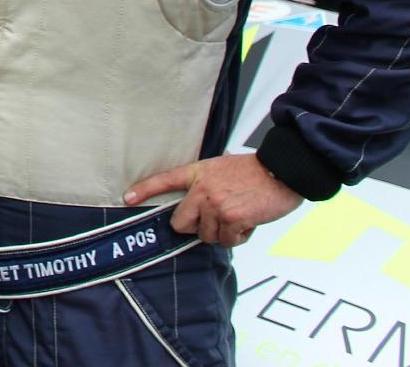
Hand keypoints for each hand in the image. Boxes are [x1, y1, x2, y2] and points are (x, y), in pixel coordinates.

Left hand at [123, 154, 301, 246]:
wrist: (282, 171)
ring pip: (207, 236)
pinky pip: (227, 241)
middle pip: (181, 223)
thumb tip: (197, 207)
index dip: (144, 191)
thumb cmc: (255, 172)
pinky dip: (239, 237)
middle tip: (215, 219)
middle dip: (196, 228)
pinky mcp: (232, 218)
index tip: (127, 198)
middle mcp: (202, 189)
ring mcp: (216, 204)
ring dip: (223, 232)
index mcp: (198, 173)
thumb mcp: (222, 169)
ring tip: (239, 214)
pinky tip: (248, 221)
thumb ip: (205, 185)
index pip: (165, 180)